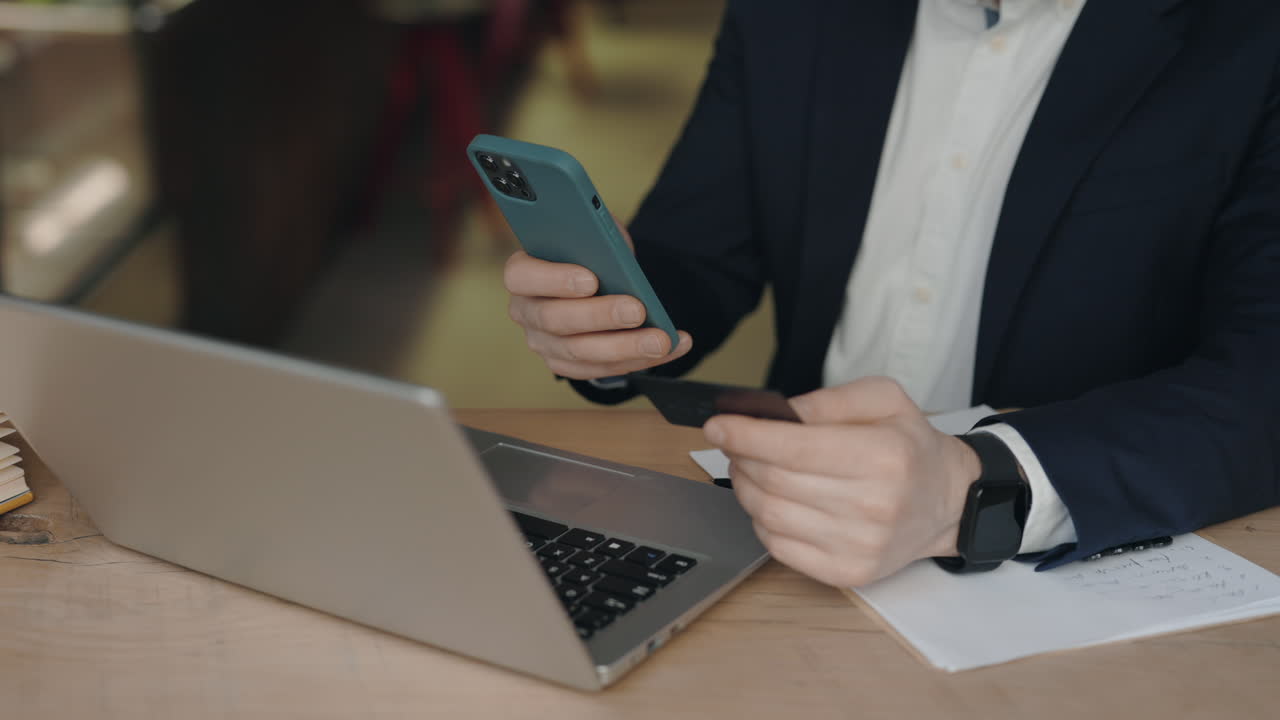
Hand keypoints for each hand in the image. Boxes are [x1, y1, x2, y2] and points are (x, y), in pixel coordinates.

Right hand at [503, 221, 691, 379]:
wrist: (598, 280)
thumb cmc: (592, 253)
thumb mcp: (595, 234)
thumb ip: (597, 236)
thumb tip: (613, 250)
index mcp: (522, 272)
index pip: (522, 276)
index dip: (553, 279)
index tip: (590, 279)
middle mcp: (526, 312)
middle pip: (555, 319)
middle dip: (600, 316)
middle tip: (637, 310)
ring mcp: (544, 343)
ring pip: (581, 352)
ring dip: (626, 347)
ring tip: (661, 339)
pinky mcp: (568, 365)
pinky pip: (603, 369)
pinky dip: (642, 360)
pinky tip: (673, 347)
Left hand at [703, 377, 980, 586]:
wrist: (947, 502)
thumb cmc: (910, 446)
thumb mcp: (883, 399)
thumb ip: (827, 401)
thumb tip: (775, 414)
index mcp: (884, 456)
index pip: (793, 449)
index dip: (746, 436)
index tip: (718, 425)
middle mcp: (874, 506)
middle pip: (775, 481)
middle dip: (740, 457)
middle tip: (733, 442)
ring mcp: (860, 546)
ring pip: (769, 516)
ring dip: (745, 488)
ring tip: (750, 468)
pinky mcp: (848, 574)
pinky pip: (778, 548)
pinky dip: (761, 521)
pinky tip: (771, 500)